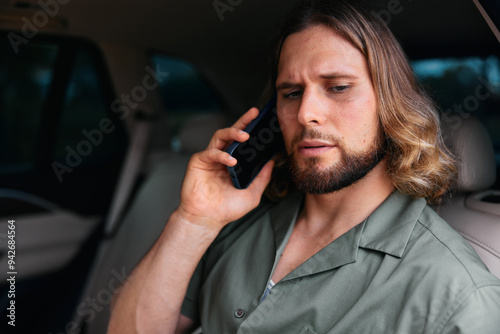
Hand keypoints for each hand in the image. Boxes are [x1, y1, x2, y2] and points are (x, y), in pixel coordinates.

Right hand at [176, 107, 274, 230]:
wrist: (207, 219)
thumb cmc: (226, 209)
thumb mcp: (252, 194)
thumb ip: (262, 178)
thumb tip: (272, 162)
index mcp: (233, 163)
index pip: (243, 142)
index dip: (252, 129)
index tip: (264, 121)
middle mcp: (222, 157)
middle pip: (232, 133)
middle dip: (243, 121)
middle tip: (254, 113)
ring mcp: (210, 158)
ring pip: (220, 136)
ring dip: (233, 132)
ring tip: (245, 136)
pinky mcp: (198, 162)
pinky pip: (210, 152)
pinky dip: (222, 154)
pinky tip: (231, 161)